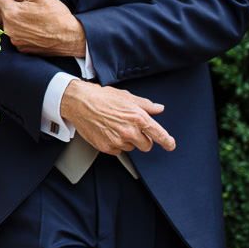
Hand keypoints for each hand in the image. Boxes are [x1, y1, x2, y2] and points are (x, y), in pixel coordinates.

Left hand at [0, 0, 86, 57]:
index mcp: (11, 14)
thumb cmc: (57, 16)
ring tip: (28, 9)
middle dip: (9, 1)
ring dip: (14, 13)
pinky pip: (14, 32)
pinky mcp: (20, 47)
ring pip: (7, 22)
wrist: (70, 38)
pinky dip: (19, 26)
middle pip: (0, 10)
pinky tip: (31, 22)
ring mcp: (14, 39)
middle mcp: (9, 29)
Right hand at [60, 80, 176, 153]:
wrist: (79, 102)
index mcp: (138, 118)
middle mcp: (129, 131)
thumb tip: (158, 109)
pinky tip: (107, 132)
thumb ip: (145, 105)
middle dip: (142, 139)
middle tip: (132, 129)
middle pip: (146, 145)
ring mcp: (118, 141)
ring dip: (127, 141)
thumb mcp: (126, 96)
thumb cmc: (101, 97)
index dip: (167, 142)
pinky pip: (117, 151)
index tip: (170, 145)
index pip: (159, 135)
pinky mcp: (106, 147)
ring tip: (114, 127)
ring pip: (131, 148)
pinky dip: (114, 144)